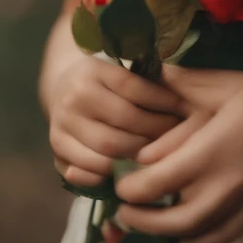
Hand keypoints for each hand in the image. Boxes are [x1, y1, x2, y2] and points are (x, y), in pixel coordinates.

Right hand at [49, 55, 184, 188]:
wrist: (61, 88)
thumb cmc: (103, 79)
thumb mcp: (118, 69)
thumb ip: (143, 80)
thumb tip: (184, 97)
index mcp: (92, 70)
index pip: (134, 88)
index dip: (163, 101)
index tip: (184, 108)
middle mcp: (74, 97)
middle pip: (124, 121)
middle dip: (156, 131)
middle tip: (178, 137)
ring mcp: (62, 125)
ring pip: (108, 149)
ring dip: (139, 155)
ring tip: (160, 155)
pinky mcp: (57, 149)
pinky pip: (88, 169)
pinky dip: (113, 173)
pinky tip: (133, 170)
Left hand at [113, 64, 242, 242]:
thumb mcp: (228, 83)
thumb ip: (186, 83)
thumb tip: (150, 74)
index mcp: (212, 151)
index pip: (157, 182)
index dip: (130, 185)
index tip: (119, 176)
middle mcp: (224, 186)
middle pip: (170, 220)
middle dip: (139, 218)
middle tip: (121, 207)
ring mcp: (240, 205)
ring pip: (191, 236)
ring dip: (161, 234)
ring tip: (143, 222)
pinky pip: (218, 241)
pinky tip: (181, 239)